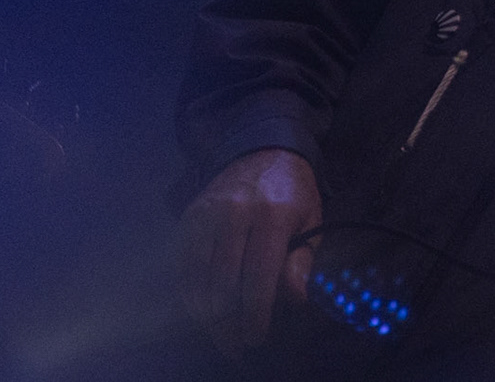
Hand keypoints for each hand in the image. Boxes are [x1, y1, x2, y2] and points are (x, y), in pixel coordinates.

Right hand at [181, 147, 321, 356]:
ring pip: (198, 280)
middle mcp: (235, 214)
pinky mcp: (189, 218)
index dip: (255, 314)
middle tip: (237, 344)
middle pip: (224, 284)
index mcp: (273, 215)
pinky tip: (202, 312)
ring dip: (206, 316)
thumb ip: (301, 261)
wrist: (263, 150)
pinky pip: (183, 267)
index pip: (258, 278)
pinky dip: (190, 295)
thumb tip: (293, 300)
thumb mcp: (312, 221)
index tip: (256, 338)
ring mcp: (207, 215)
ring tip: (221, 335)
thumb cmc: (294, 193)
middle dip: (229, 322)